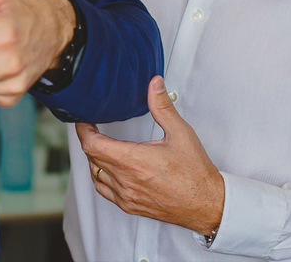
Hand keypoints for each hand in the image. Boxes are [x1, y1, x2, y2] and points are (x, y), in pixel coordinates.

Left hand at [76, 76, 223, 234]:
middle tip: (93, 128)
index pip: (92, 144)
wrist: (207, 204)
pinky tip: (108, 169)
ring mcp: (126, 196)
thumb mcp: (180, 133)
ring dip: (94, 158)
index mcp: (133, 161)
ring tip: (101, 145)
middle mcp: (126, 180)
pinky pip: (104, 191)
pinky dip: (101, 177)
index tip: (85, 121)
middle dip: (90, 140)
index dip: (84, 130)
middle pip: (91, 157)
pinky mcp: (130, 206)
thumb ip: (162, 106)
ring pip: (95, 174)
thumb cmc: (195, 173)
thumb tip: (154, 85)